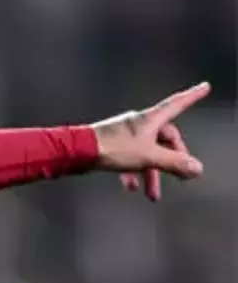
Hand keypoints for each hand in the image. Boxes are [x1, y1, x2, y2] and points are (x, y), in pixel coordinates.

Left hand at [91, 82, 208, 201]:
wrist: (78, 151)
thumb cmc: (114, 148)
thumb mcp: (149, 157)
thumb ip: (174, 163)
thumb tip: (196, 169)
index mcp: (151, 119)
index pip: (178, 104)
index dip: (192, 96)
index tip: (205, 87)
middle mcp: (139, 123)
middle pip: (165, 138)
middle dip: (172, 160)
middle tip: (180, 176)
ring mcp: (125, 134)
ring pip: (147, 152)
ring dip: (151, 174)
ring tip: (152, 195)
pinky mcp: (112, 144)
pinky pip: (130, 158)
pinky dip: (133, 172)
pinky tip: (131, 187)